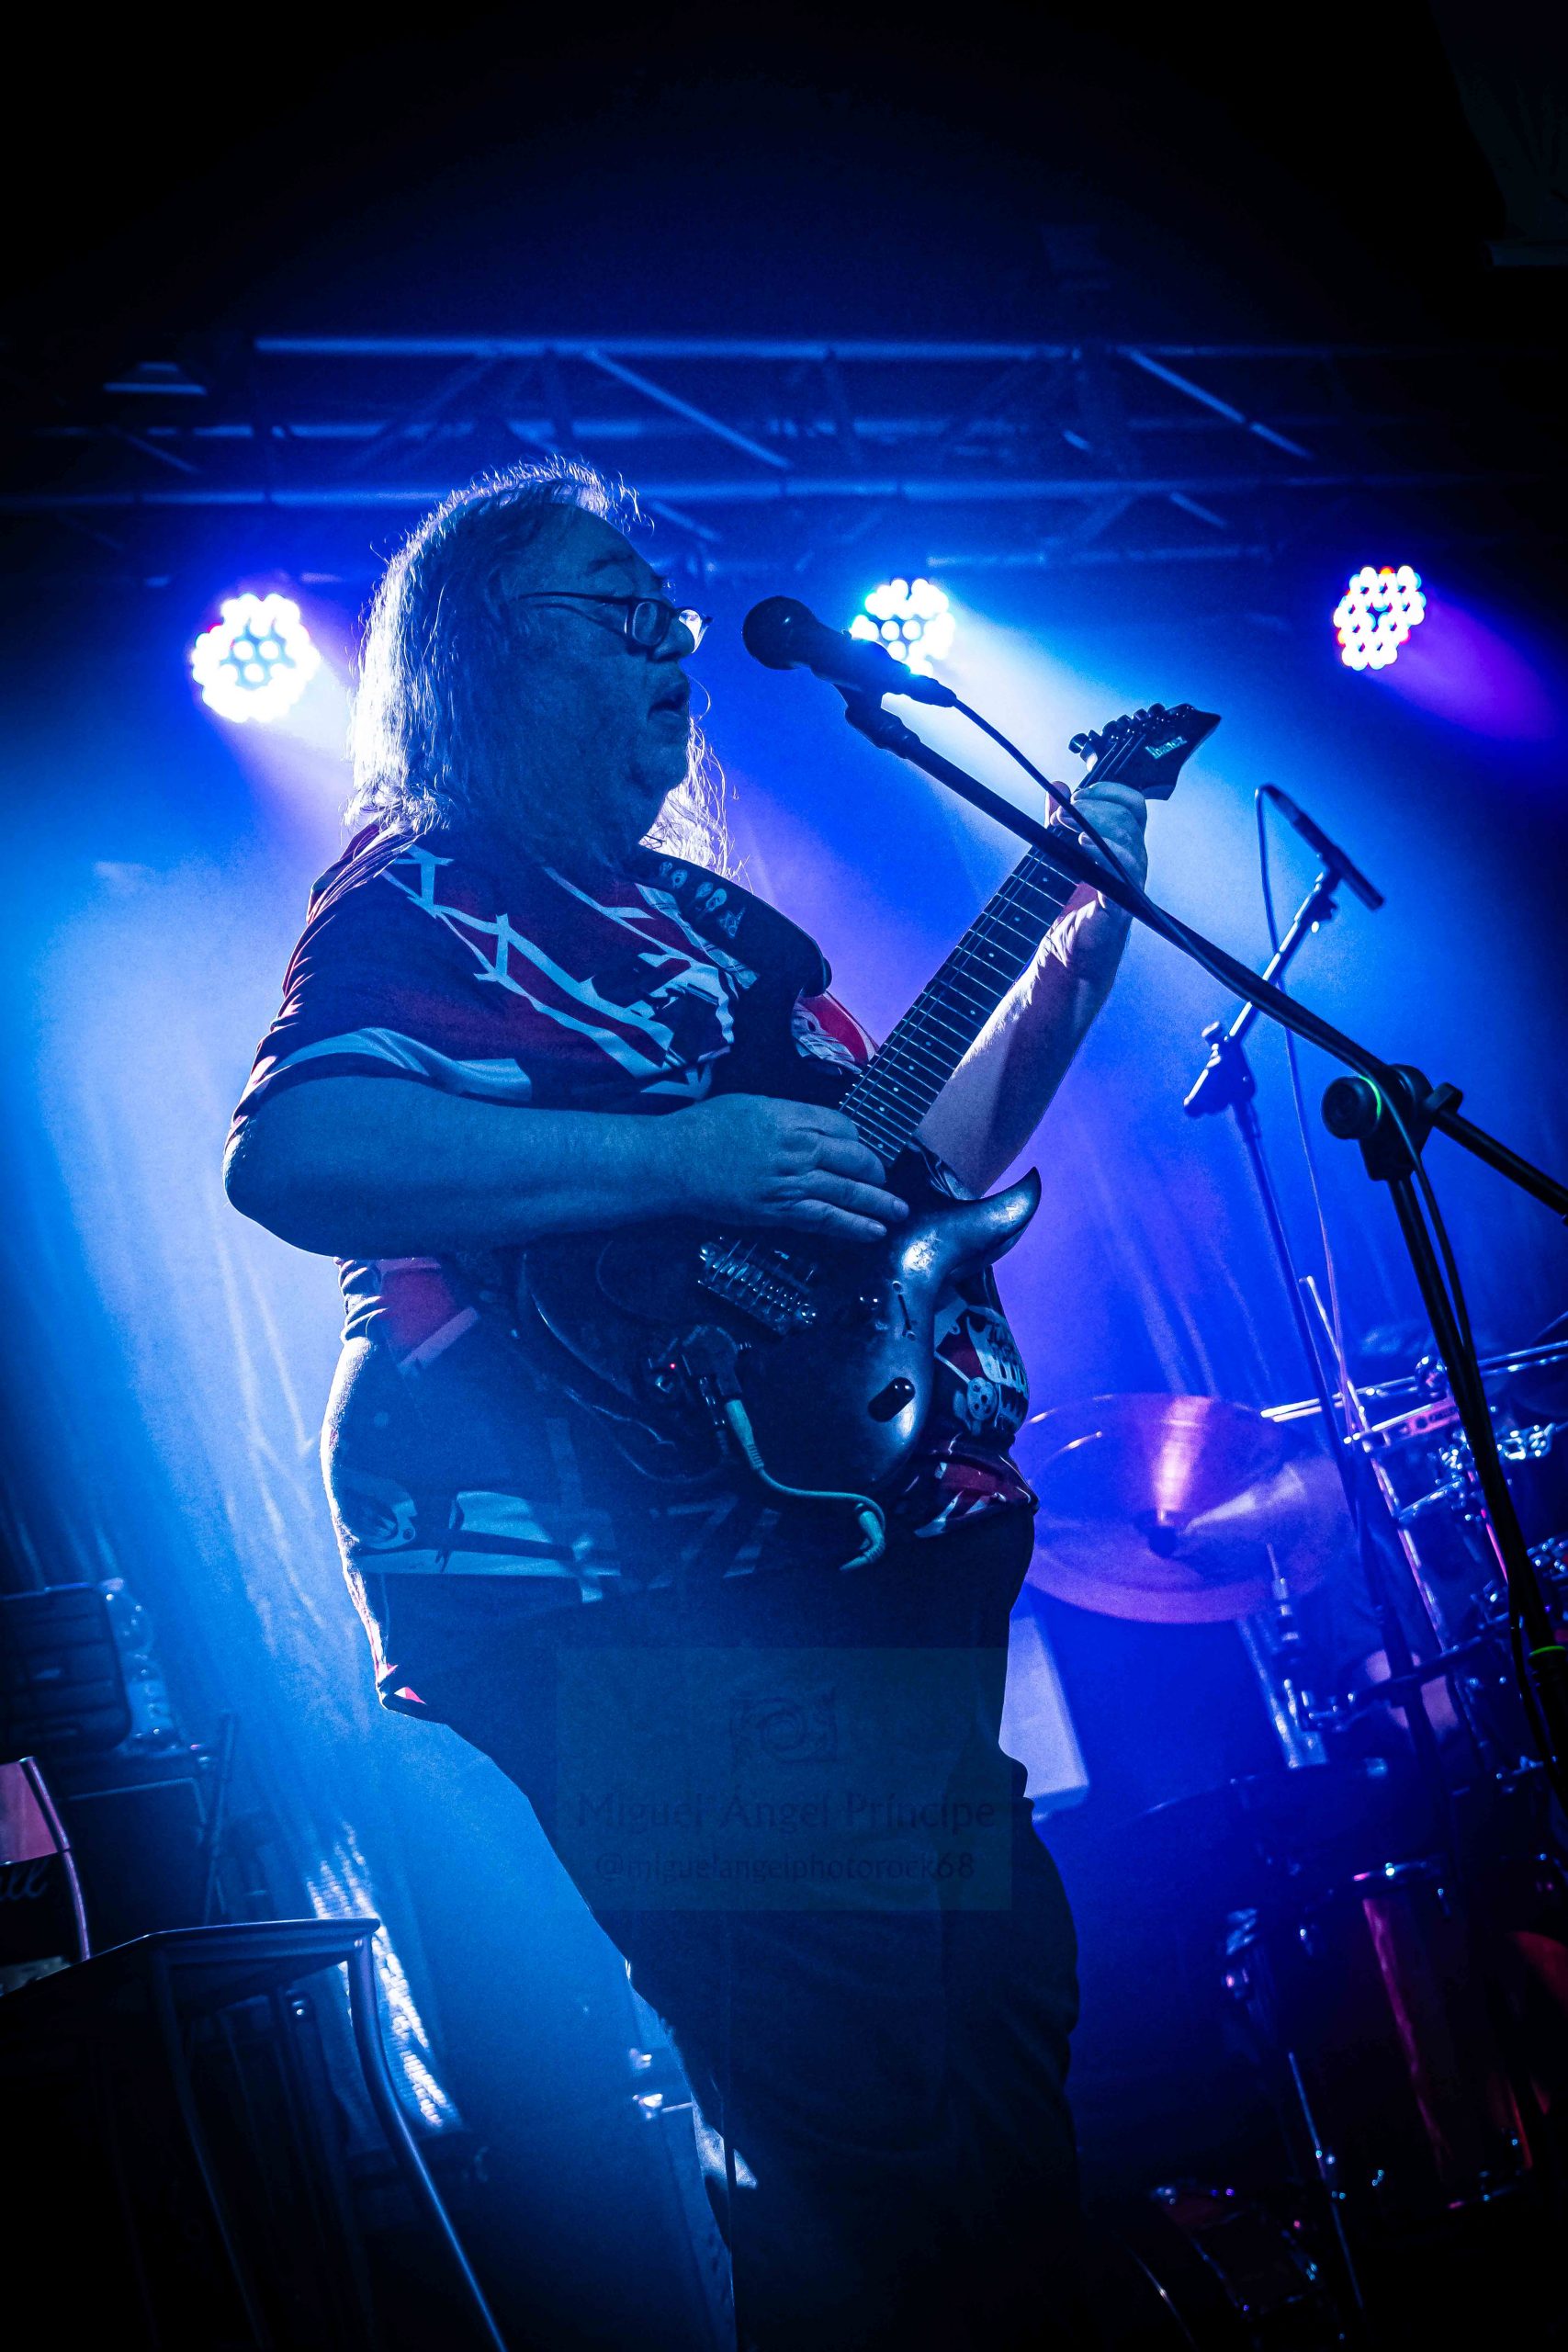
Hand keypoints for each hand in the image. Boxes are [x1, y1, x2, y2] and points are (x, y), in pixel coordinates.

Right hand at [663, 1095, 908, 1242]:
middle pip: (854, 1158)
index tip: (861, 1146)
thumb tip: (813, 1126)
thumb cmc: (704, 1128)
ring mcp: (790, 1182)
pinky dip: (853, 1226)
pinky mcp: (779, 1211)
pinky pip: (826, 1219)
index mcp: (791, 1116)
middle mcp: (798, 1148)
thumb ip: (786, 1114)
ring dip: (879, 1204)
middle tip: (885, 1179)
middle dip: (876, 1171)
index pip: (843, 1126)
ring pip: (848, 1192)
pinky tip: (873, 1230)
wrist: (675, 1162)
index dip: (858, 1138)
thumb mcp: (750, 1104)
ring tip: (900, 1212)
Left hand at [1064, 778, 1149, 897]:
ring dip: (1095, 823)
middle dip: (1094, 807)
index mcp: (1122, 845)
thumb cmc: (1069, 907)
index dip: (1110, 792)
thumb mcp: (1057, 853)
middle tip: (1065, 811)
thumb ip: (1058, 822)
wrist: (1068, 952)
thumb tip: (1058, 787)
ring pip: (1128, 837)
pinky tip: (1083, 844)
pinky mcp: (1123, 901)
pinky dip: (1105, 850)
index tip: (1079, 794)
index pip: (1132, 805)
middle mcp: (1132, 859)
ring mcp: (1130, 880)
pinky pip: (1125, 868)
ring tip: (1067, 824)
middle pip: (1128, 817)